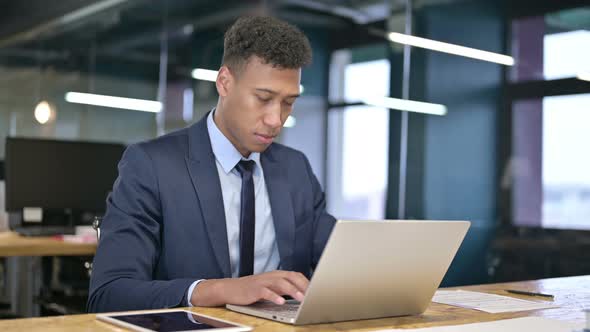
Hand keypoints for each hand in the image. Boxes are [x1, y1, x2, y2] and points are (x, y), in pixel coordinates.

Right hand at [190, 270, 308, 306]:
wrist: (231, 289)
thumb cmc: (253, 289)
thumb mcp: (270, 287)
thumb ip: (284, 288)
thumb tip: (302, 294)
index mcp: (277, 274)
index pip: (296, 275)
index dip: (307, 282)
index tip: (317, 290)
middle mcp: (271, 276)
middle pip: (291, 277)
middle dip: (303, 285)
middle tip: (313, 294)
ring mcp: (263, 282)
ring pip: (280, 283)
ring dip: (292, 290)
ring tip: (301, 298)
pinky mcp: (254, 289)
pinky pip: (266, 292)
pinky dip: (274, 296)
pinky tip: (281, 302)